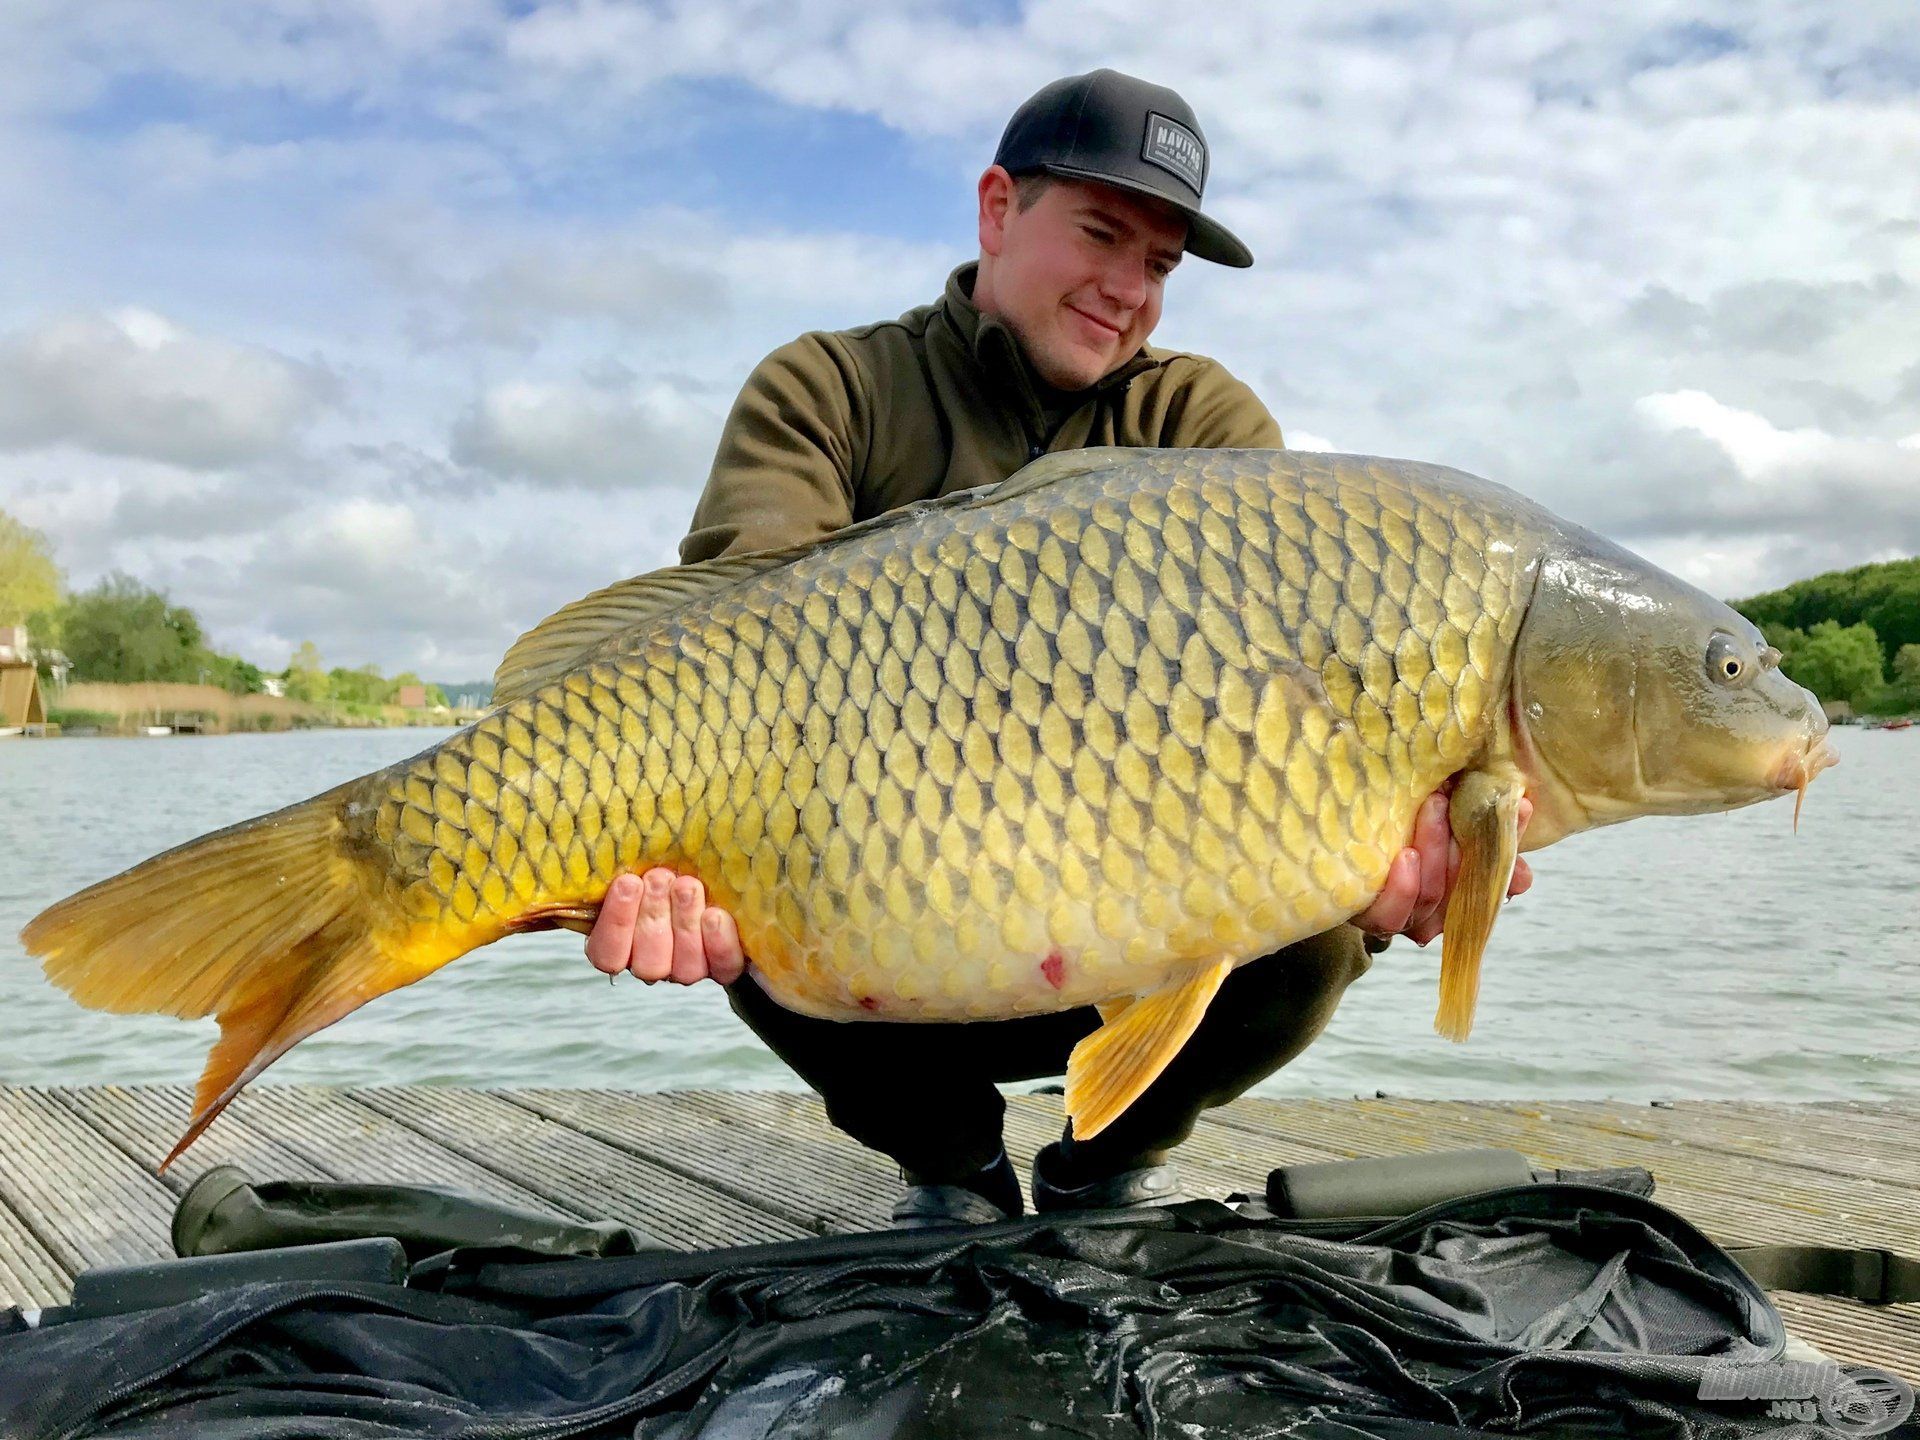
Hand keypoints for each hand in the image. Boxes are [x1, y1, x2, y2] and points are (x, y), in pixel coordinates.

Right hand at [585, 868, 746, 984]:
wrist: (716, 872)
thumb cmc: (669, 866)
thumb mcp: (641, 863)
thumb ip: (625, 867)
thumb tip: (599, 844)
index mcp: (621, 946)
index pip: (607, 954)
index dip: (616, 922)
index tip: (627, 882)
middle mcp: (654, 964)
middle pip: (647, 964)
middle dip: (653, 916)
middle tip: (659, 877)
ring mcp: (690, 969)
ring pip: (685, 969)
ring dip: (685, 923)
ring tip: (687, 886)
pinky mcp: (724, 966)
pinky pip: (723, 966)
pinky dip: (718, 942)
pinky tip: (715, 914)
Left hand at [1354, 788, 1533, 945]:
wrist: (1330, 839)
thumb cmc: (1392, 828)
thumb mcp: (1435, 823)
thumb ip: (1476, 834)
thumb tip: (1525, 858)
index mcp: (1455, 891)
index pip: (1493, 878)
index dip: (1510, 847)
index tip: (1519, 806)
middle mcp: (1432, 911)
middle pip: (1463, 891)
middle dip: (1465, 843)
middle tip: (1453, 798)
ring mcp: (1400, 917)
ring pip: (1431, 898)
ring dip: (1436, 851)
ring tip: (1432, 808)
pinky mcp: (1365, 917)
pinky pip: (1390, 915)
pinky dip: (1403, 888)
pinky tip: (1407, 857)